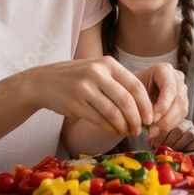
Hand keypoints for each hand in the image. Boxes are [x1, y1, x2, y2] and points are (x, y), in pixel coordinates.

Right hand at [24, 56, 153, 135]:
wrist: (43, 81)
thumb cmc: (77, 76)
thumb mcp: (97, 69)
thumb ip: (118, 81)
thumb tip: (143, 105)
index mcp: (107, 63)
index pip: (135, 85)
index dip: (146, 104)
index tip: (150, 117)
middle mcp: (97, 73)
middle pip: (126, 101)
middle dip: (137, 118)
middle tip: (139, 128)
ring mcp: (85, 88)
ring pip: (114, 113)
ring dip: (124, 126)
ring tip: (128, 131)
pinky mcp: (75, 104)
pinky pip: (100, 120)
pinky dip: (110, 128)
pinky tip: (114, 131)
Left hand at [132, 63, 188, 136]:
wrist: (135, 89)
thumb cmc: (131, 87)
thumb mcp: (131, 89)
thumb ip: (139, 100)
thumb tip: (147, 119)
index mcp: (164, 69)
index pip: (170, 88)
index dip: (163, 105)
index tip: (152, 119)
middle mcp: (177, 77)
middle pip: (178, 100)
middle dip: (166, 118)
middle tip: (152, 130)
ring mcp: (182, 89)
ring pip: (182, 109)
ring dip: (168, 123)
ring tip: (153, 132)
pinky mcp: (184, 101)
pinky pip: (182, 115)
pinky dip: (171, 125)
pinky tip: (158, 130)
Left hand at [148, 120, 193, 151]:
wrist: (186, 156)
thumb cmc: (171, 147)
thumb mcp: (162, 142)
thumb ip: (156, 140)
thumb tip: (150, 141)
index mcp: (176, 121)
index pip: (169, 124)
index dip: (161, 134)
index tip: (154, 144)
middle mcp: (187, 124)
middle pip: (179, 129)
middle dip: (169, 140)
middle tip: (162, 148)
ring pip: (189, 134)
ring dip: (179, 144)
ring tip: (172, 150)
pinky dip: (189, 147)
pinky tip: (183, 152)